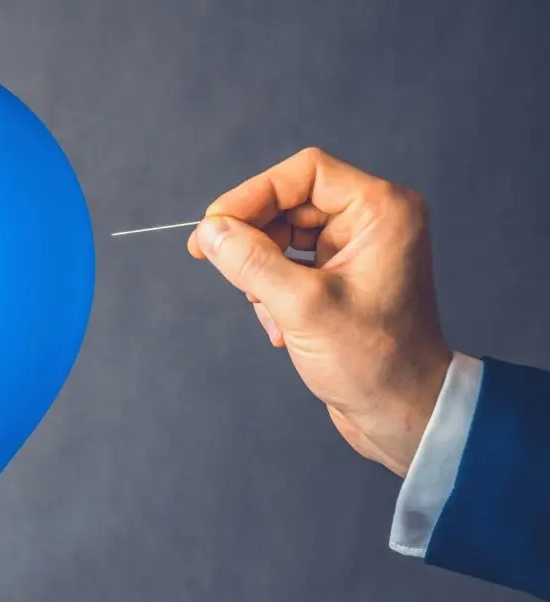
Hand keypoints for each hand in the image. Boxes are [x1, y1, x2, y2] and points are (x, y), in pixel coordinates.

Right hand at [188, 147, 451, 476]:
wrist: (403, 414)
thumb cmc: (374, 362)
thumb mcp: (302, 308)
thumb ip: (251, 262)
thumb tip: (210, 232)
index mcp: (380, 211)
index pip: (304, 174)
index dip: (253, 194)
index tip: (214, 225)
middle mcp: (372, 222)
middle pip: (290, 203)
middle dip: (253, 237)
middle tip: (215, 259)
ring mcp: (356, 251)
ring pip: (284, 237)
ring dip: (261, 271)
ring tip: (265, 310)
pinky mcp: (341, 279)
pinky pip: (290, 266)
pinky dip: (272, 292)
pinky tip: (279, 327)